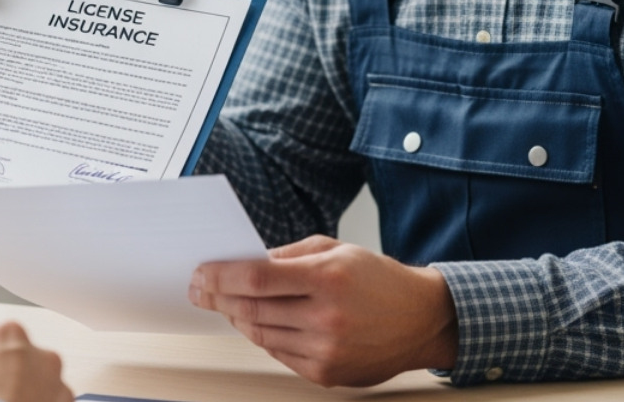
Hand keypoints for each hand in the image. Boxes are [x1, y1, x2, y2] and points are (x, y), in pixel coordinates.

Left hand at [189, 235, 457, 387]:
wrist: (421, 319)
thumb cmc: (379, 279)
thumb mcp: (336, 249)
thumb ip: (288, 256)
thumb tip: (244, 262)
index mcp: (328, 278)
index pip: (257, 278)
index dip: (221, 276)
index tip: (201, 274)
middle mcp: (327, 317)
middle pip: (253, 309)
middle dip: (220, 298)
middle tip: (202, 289)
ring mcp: (326, 350)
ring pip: (261, 334)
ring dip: (239, 317)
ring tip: (228, 303)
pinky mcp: (326, 374)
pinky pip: (279, 354)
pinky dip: (264, 337)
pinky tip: (259, 322)